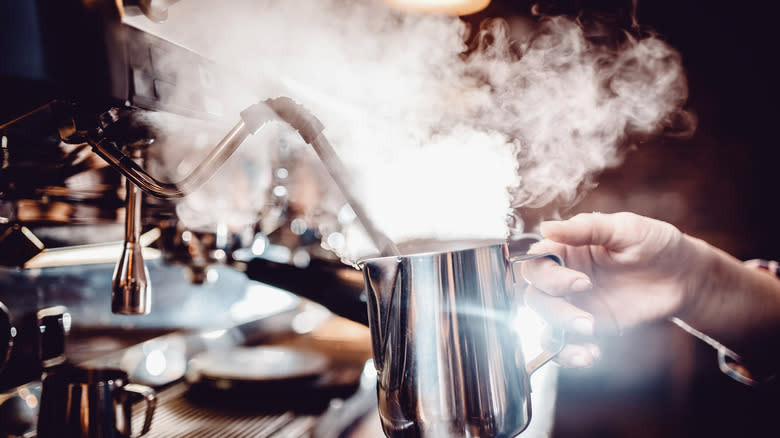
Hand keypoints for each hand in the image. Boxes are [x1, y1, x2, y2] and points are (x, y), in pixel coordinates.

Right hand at [521, 212, 700, 366]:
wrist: (684, 276)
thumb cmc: (654, 243)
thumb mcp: (625, 228)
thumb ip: (586, 228)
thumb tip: (547, 227)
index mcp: (566, 250)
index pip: (535, 265)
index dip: (549, 277)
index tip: (583, 282)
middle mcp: (564, 278)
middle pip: (535, 298)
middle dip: (555, 311)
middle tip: (589, 319)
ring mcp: (576, 305)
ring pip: (545, 323)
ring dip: (559, 334)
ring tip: (591, 336)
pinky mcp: (590, 327)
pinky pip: (564, 344)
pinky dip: (569, 354)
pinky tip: (591, 355)